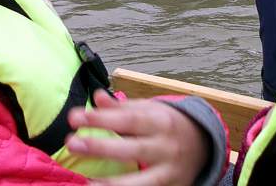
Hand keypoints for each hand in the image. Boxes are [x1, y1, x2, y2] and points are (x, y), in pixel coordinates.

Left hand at [66, 89, 207, 185]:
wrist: (203, 145)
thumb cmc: (166, 125)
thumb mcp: (149, 110)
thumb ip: (121, 107)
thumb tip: (96, 98)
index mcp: (161, 121)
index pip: (128, 119)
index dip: (101, 119)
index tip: (74, 117)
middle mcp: (167, 147)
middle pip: (132, 148)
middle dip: (100, 147)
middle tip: (72, 143)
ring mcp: (169, 172)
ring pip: (140, 181)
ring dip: (111, 183)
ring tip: (84, 182)